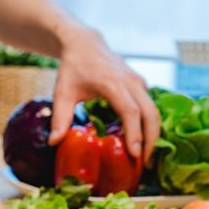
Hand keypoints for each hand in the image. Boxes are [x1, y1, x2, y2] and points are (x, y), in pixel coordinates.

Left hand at [48, 27, 159, 162]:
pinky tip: (141, 142)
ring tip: (144, 158)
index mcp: (112, 83)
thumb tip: (54, 143)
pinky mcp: (141, 85)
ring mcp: (139, 82)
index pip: (130, 112)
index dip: (135, 134)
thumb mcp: (62, 92)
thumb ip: (59, 118)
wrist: (85, 43)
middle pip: (151, 114)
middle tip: (143, 165)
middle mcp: (131, 82)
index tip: (135, 155)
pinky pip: (150, 107)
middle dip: (151, 141)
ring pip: (154, 111)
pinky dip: (149, 125)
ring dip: (153, 135)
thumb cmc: (73, 68)